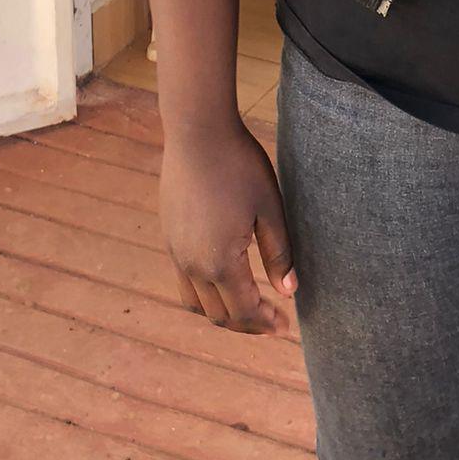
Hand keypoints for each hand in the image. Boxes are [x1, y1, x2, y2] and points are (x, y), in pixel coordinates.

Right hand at [160, 116, 297, 333]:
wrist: (198, 132)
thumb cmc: (240, 166)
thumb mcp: (269, 208)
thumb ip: (279, 253)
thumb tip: (289, 292)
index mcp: (221, 263)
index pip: (244, 311)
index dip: (266, 324)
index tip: (285, 327)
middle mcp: (193, 266)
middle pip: (219, 315)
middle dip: (247, 325)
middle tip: (272, 322)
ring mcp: (176, 253)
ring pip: (197, 304)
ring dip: (223, 314)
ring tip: (248, 309)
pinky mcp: (169, 238)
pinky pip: (184, 283)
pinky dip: (204, 295)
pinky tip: (223, 282)